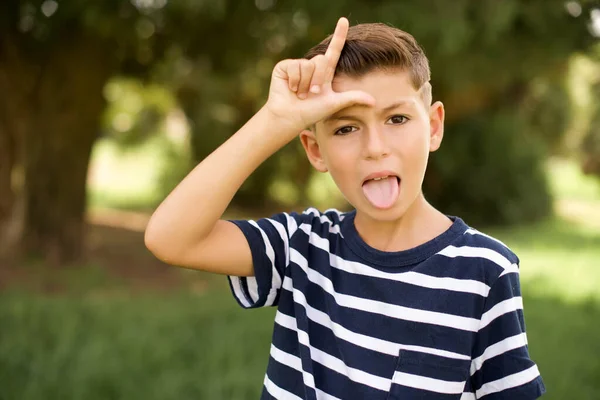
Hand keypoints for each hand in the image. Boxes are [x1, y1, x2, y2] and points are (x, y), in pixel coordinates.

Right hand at [265, 17, 374, 133]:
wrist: (290, 118)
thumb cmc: (311, 113)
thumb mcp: (334, 103)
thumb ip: (353, 98)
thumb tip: (374, 101)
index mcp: (324, 73)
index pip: (334, 51)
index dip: (339, 36)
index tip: (344, 20)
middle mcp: (311, 67)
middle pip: (321, 60)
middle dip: (318, 80)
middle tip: (312, 94)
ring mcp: (297, 66)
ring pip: (308, 64)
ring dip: (306, 83)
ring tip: (300, 94)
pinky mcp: (284, 66)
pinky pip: (294, 66)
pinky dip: (294, 80)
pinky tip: (291, 89)